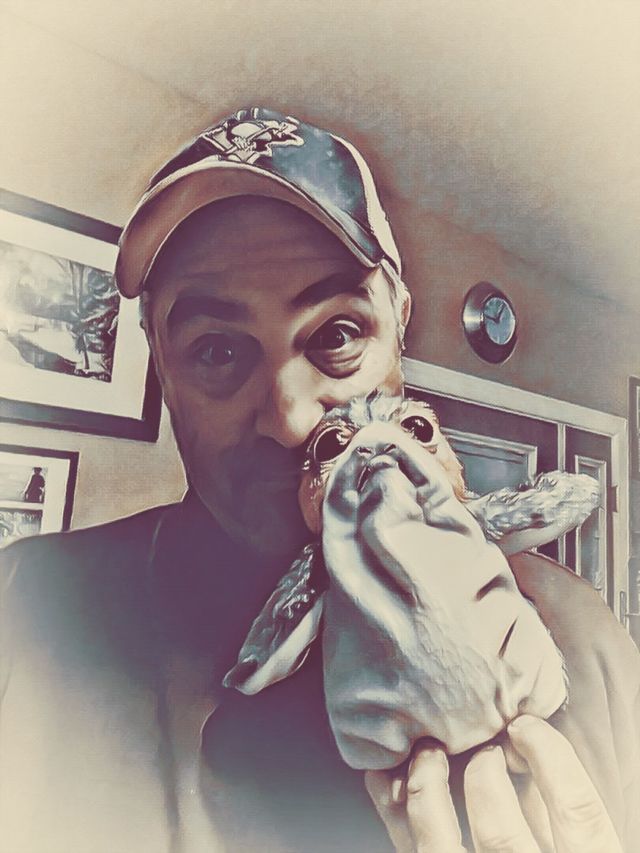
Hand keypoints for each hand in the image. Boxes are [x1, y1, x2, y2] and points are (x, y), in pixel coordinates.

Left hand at [364, 715, 622, 851]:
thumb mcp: (580, 849)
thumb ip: (560, 817)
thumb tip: (526, 752)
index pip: (576, 810)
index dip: (551, 756)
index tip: (526, 725)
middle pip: (501, 831)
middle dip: (483, 772)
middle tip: (476, 740)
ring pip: (442, 844)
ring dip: (428, 788)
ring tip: (427, 752)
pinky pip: (409, 850)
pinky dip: (394, 810)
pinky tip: (385, 780)